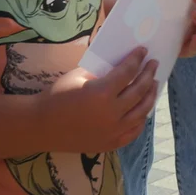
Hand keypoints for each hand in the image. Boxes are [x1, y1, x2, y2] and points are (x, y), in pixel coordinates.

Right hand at [38, 48, 158, 153]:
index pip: (128, 72)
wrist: (42, 126)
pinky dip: (141, 119)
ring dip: (150, 95)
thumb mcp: (78, 77)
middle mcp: (112, 113)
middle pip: (139, 90)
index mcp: (102, 93)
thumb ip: (101, 72)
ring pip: (142, 111)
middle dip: (148, 74)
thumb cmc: (57, 97)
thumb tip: (120, 65)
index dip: (136, 59)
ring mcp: (114, 130)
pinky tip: (144, 110)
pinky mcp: (111, 143)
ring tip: (154, 84)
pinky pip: (134, 131)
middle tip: (153, 64)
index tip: (143, 51)